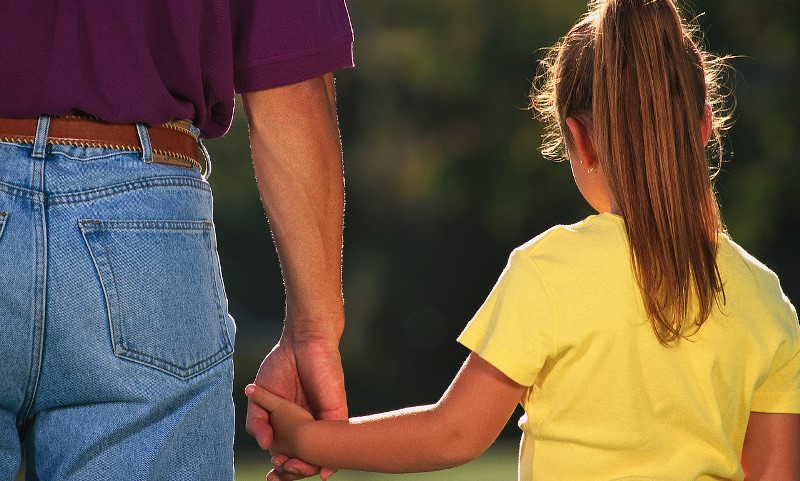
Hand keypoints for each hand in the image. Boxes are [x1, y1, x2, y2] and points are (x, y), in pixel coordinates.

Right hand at [246, 334, 346, 480]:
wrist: (302, 342)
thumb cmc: (281, 366)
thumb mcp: (259, 397)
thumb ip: (257, 421)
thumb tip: (265, 445)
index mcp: (289, 426)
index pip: (286, 456)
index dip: (279, 470)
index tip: (270, 476)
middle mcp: (307, 427)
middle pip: (303, 460)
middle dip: (292, 473)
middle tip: (280, 469)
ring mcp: (322, 422)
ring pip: (321, 456)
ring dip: (309, 469)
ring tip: (293, 466)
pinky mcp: (336, 413)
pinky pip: (339, 440)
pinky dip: (332, 460)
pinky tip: (324, 472)